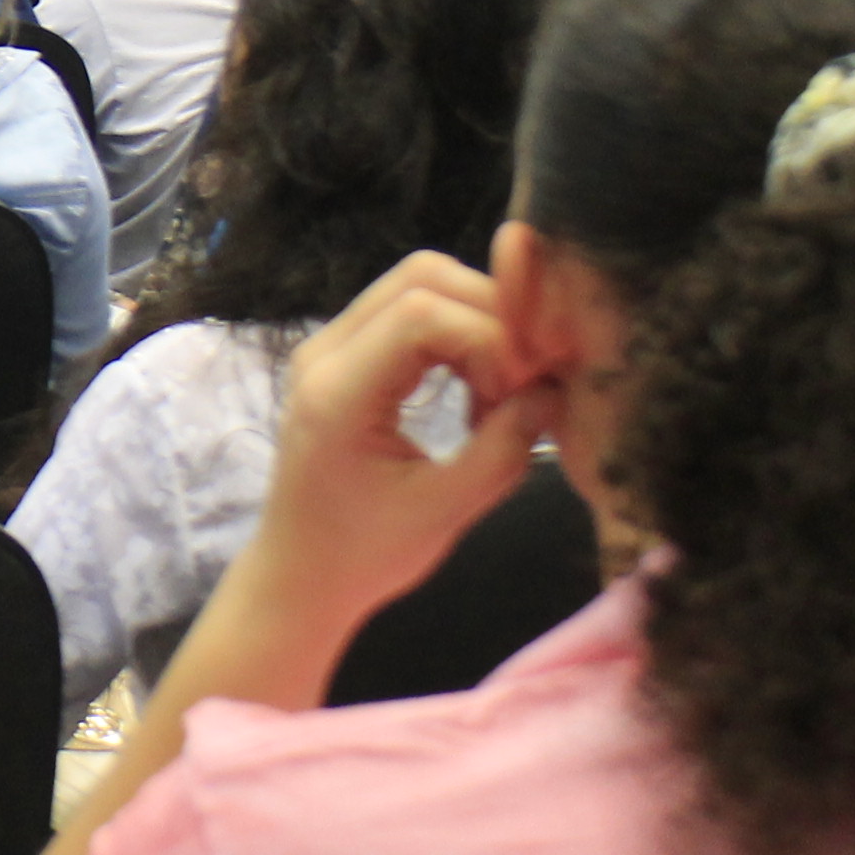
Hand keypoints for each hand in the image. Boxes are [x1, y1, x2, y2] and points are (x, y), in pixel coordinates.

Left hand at [241, 252, 559, 638]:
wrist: (300, 575)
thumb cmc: (365, 555)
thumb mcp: (444, 511)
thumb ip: (502, 449)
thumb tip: (553, 393)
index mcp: (337, 391)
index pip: (423, 314)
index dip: (491, 338)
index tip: (525, 392)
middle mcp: (325, 353)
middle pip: (422, 279)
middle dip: (492, 316)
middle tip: (526, 382)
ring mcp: (330, 349)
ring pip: (418, 287)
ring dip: (478, 326)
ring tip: (503, 395)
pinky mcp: (345, 358)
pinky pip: (409, 315)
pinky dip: (458, 339)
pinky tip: (477, 397)